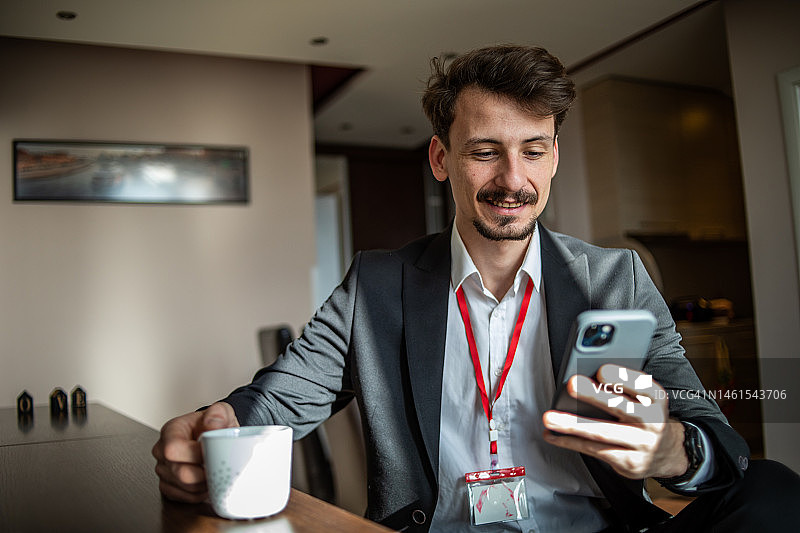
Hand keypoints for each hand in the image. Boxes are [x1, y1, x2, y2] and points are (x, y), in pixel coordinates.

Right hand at [152, 402, 238, 501]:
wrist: (212, 436)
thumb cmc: (212, 425)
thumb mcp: (221, 412)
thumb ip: (218, 414)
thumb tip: (213, 424)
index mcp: (171, 431)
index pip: (173, 449)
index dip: (196, 455)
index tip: (212, 453)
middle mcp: (162, 451)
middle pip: (180, 473)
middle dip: (204, 473)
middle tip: (219, 467)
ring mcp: (163, 470)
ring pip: (184, 487)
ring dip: (204, 484)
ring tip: (214, 471)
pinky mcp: (168, 486)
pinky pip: (184, 497)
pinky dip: (199, 493)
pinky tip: (207, 481)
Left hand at [542, 364, 687, 479]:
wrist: (668, 453)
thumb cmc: (645, 417)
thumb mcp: (645, 399)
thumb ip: (624, 389)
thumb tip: (587, 377)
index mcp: (656, 399)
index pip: (642, 386)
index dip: (622, 378)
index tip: (601, 370)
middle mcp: (653, 421)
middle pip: (621, 407)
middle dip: (594, 395)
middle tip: (572, 384)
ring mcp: (642, 444)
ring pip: (603, 433)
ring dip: (573, 424)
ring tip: (550, 418)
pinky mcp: (629, 462)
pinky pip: (595, 451)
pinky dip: (571, 442)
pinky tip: (554, 436)